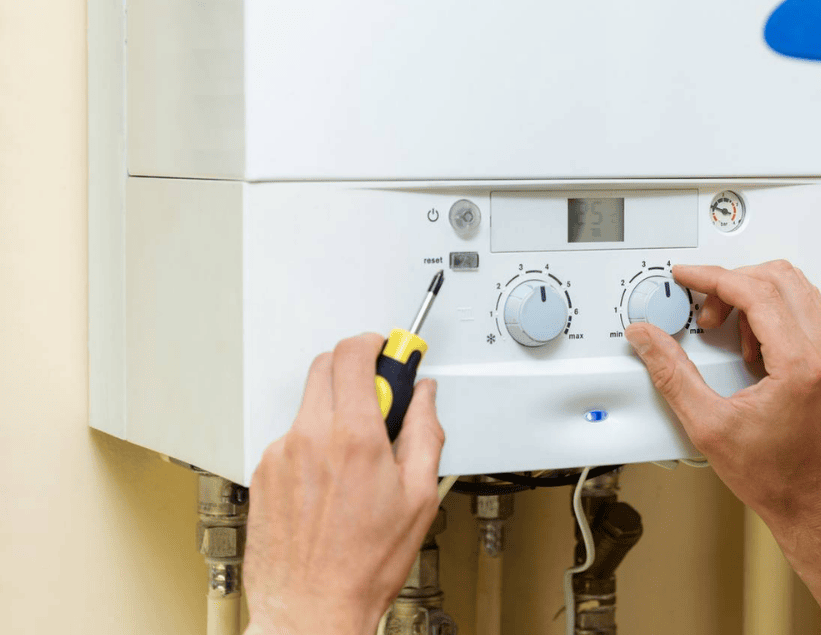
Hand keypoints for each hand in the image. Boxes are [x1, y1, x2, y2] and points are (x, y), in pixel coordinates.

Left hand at [245, 333, 444, 634]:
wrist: (311, 608)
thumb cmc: (362, 565)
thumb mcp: (418, 496)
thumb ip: (425, 432)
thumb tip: (424, 398)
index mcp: (354, 438)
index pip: (354, 355)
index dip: (374, 343)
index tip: (388, 350)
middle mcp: (310, 438)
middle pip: (326, 365)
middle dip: (355, 368)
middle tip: (379, 395)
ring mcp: (280, 454)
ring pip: (309, 403)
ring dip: (335, 410)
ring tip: (356, 455)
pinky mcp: (263, 473)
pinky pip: (292, 437)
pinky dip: (313, 442)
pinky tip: (331, 480)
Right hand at [625, 261, 820, 530]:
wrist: (812, 503)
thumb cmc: (775, 476)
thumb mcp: (708, 426)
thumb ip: (671, 374)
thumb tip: (647, 338)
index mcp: (799, 364)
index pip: (756, 291)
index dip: (712, 276)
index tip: (686, 276)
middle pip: (778, 277)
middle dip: (731, 283)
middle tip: (704, 312)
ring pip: (794, 287)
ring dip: (752, 295)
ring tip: (725, 331)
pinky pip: (802, 309)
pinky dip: (769, 311)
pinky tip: (748, 345)